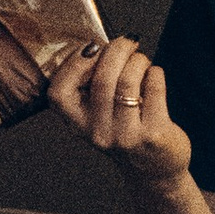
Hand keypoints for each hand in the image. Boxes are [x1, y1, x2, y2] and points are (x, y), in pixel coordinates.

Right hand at [49, 36, 190, 186]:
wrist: (153, 171)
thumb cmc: (125, 132)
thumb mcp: (98, 116)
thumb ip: (91, 86)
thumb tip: (98, 45)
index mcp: (78, 124)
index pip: (59, 93)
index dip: (73, 64)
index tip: (92, 48)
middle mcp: (98, 132)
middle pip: (101, 79)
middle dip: (116, 50)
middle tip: (126, 42)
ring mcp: (125, 135)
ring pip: (128, 81)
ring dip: (138, 60)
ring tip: (141, 61)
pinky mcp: (153, 134)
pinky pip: (154, 87)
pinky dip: (155, 73)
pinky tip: (154, 76)